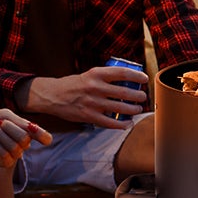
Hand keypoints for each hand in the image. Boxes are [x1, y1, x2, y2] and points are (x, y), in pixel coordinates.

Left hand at [0, 109, 53, 169]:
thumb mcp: (5, 116)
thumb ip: (20, 123)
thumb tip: (34, 129)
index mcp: (27, 131)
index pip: (45, 137)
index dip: (43, 135)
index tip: (34, 130)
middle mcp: (23, 144)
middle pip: (25, 138)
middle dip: (10, 128)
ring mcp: (14, 154)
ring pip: (15, 147)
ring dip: (1, 135)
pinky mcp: (4, 162)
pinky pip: (6, 155)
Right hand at [23, 64, 149, 128]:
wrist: (52, 95)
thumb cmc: (73, 85)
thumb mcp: (89, 75)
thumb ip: (105, 77)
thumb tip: (128, 81)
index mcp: (96, 74)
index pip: (122, 73)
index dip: (137, 76)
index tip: (145, 79)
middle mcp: (95, 87)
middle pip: (125, 92)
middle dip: (138, 96)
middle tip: (143, 97)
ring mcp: (92, 103)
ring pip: (120, 108)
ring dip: (133, 110)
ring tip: (137, 109)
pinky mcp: (89, 116)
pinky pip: (110, 122)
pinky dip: (122, 124)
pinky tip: (128, 123)